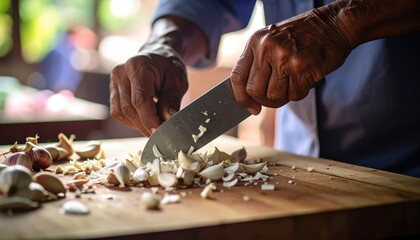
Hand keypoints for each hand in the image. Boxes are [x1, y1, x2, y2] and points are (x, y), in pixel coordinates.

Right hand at [110, 44, 187, 136]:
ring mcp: (113, 81)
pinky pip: (119, 112)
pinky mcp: (112, 91)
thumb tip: (168, 119)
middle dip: (146, 125)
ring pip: (122, 113)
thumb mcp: (177, 81)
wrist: (157, 56)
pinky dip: (132, 120)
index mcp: (139, 66)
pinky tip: (145, 118)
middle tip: (162, 133)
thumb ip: (172, 100)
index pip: (140, 99)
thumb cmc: (169, 68)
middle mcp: (121, 72)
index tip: (161, 132)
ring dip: (139, 124)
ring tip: (155, 124)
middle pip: (129, 108)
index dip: (149, 119)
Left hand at [230, 3, 353, 114]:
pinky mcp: (301, 68)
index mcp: (256, 42)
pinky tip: (306, 78)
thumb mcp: (273, 41)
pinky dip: (300, 92)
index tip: (250, 107)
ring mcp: (283, 58)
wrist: (334, 24)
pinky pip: (294, 95)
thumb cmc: (303, 37)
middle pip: (254, 91)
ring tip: (294, 82)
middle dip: (265, 101)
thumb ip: (259, 64)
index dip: (241, 97)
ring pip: (273, 96)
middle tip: (277, 98)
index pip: (237, 77)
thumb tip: (249, 98)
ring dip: (285, 96)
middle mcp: (266, 48)